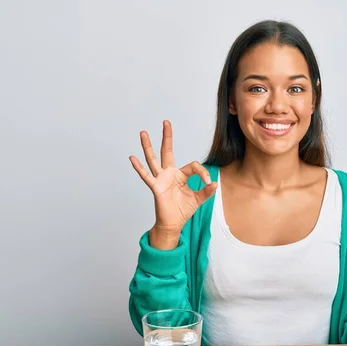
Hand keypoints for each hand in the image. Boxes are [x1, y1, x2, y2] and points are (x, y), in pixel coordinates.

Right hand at [129, 120, 216, 244]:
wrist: (173, 223)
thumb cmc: (183, 210)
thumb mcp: (198, 200)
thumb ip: (206, 192)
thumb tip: (214, 184)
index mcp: (181, 175)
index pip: (193, 166)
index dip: (202, 173)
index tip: (208, 183)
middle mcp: (169, 174)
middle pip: (167, 151)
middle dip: (167, 137)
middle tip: (166, 122)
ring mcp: (161, 179)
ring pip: (153, 159)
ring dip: (148, 146)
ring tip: (143, 132)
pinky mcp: (155, 187)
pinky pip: (146, 176)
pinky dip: (139, 167)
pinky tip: (132, 157)